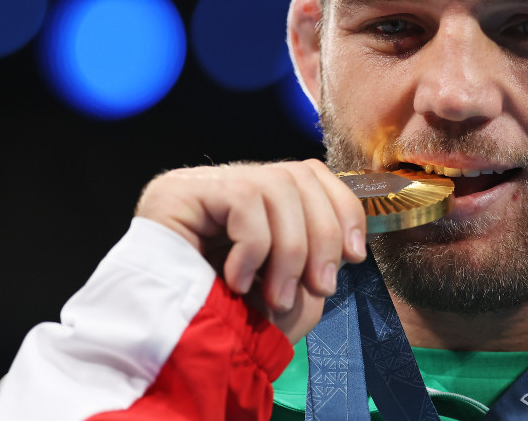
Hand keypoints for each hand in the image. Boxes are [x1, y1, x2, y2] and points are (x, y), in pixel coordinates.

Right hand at [134, 160, 366, 342]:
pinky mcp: (179, 192)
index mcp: (256, 204)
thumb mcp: (291, 291)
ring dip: (291, 249)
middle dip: (322, 235)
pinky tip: (237, 281)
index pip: (309, 173)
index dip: (341, 207)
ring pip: (276, 186)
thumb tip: (345, 240)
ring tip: (277, 297)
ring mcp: (202, 185)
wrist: (172, 353)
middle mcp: (228, 185)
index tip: (355, 254)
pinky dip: (254, 246)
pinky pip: (243, 201)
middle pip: (298, 177)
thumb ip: (319, 256)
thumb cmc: (230, 325)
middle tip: (320, 287)